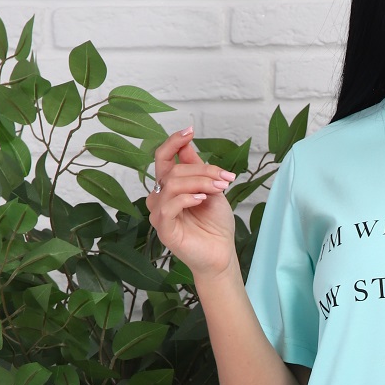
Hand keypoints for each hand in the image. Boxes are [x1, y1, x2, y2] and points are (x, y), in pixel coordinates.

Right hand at [146, 126, 239, 281]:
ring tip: (218, 188)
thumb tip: (187, 144)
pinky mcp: (164, 230)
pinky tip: (202, 199)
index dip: (172, 143)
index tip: (189, 131)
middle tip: (225, 178)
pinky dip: (186, 199)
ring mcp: (159, 215)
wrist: (222, 254)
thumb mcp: (211, 189)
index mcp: (170, 187)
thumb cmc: (215, 225)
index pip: (162, 159)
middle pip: (173, 171)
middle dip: (202, 170)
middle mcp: (160, 199)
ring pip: (171, 186)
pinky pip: (168, 207)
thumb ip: (197, 168)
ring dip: (198, 182)